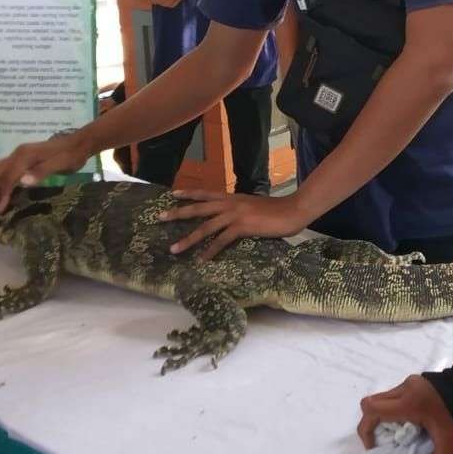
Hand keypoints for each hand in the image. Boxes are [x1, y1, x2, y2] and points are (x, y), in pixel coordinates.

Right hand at [0, 133, 91, 213]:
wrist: (78, 143)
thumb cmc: (71, 155)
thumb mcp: (61, 164)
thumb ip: (42, 172)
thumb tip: (22, 181)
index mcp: (25, 155)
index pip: (7, 177)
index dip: (1, 194)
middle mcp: (17, 154)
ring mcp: (17, 156)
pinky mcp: (20, 159)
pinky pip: (0, 170)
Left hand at [159, 190, 309, 258]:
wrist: (293, 210)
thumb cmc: (277, 210)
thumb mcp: (254, 206)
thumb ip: (241, 211)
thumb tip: (234, 219)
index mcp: (232, 197)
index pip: (206, 193)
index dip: (189, 193)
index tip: (173, 194)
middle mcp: (230, 203)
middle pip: (198, 208)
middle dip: (177, 213)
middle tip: (159, 217)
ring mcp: (235, 214)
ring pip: (205, 227)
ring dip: (188, 239)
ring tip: (173, 249)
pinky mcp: (242, 227)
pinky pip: (221, 241)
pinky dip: (210, 251)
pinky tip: (201, 260)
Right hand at [357, 376, 452, 453]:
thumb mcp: (449, 452)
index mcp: (409, 403)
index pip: (371, 409)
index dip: (366, 429)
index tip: (376, 446)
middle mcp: (405, 388)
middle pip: (372, 402)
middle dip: (374, 423)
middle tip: (390, 441)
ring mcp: (411, 381)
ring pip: (383, 398)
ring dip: (385, 416)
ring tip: (405, 434)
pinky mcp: (418, 381)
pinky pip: (396, 395)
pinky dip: (395, 409)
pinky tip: (414, 422)